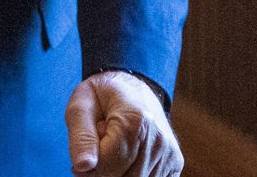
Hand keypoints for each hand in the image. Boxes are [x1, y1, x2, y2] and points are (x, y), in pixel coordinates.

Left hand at [65, 70, 182, 176]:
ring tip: (114, 150)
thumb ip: (81, 137)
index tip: (86, 150)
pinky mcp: (175, 163)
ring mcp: (169, 153)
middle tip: (98, 150)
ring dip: (118, 173)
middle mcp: (158, 139)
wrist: (132, 89)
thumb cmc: (101, 97)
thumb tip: (82, 166)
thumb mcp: (81, 106)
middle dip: (102, 172)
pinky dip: (132, 174)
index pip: (106, 167)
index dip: (88, 166)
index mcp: (134, 120)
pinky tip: (128, 158)